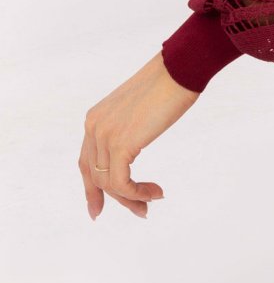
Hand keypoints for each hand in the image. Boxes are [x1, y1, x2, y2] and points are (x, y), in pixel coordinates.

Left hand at [79, 52, 199, 219]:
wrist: (179, 70)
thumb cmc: (169, 86)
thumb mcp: (139, 112)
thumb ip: (129, 129)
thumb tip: (133, 146)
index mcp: (95, 118)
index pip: (86, 162)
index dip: (91, 189)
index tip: (98, 209)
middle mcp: (93, 127)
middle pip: (94, 176)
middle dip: (115, 198)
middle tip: (140, 212)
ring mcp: (104, 135)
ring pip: (109, 183)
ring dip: (132, 197)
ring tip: (153, 200)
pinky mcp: (120, 144)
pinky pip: (121, 182)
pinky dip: (138, 193)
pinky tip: (156, 192)